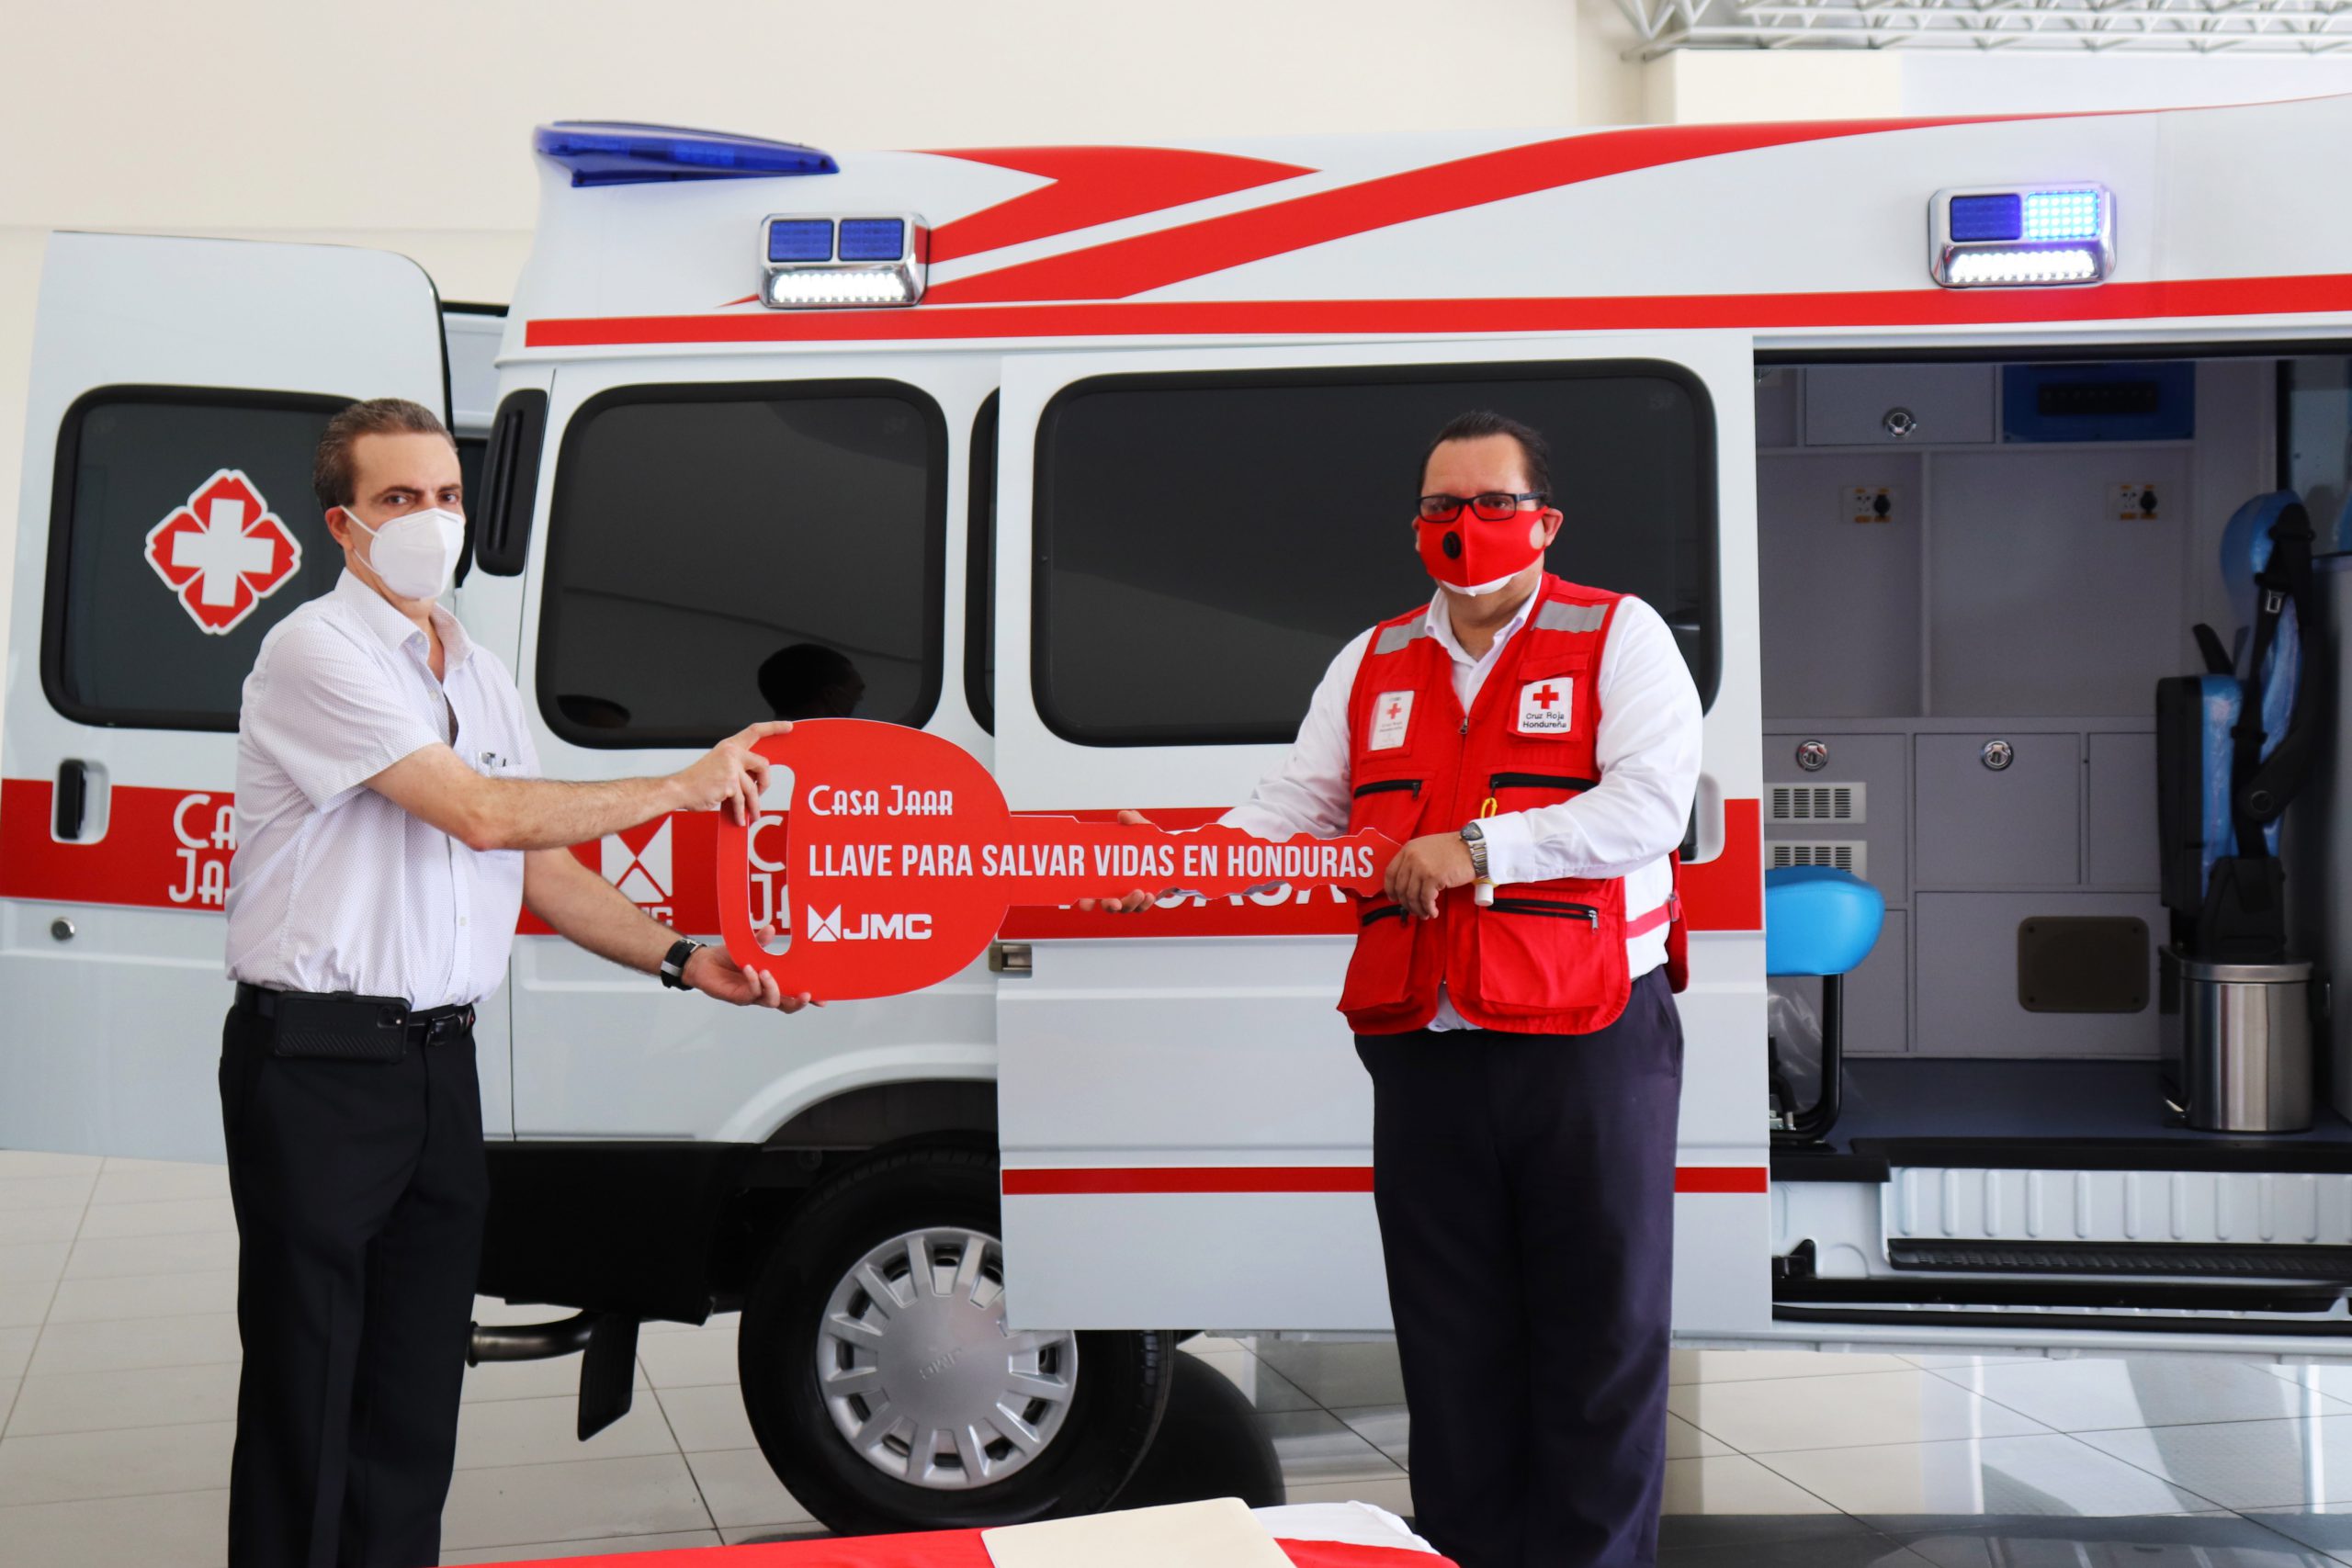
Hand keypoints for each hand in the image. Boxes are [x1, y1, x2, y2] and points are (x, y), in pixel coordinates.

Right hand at [672, 721, 792, 825]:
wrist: (679, 789)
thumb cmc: (697, 781)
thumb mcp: (719, 766)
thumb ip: (737, 768)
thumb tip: (755, 783)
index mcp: (730, 746)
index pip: (755, 731)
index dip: (774, 728)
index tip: (788, 727)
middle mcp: (732, 753)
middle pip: (764, 764)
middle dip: (765, 783)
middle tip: (760, 794)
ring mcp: (731, 767)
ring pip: (753, 788)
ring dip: (753, 804)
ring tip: (752, 814)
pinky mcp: (729, 783)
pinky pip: (742, 800)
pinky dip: (741, 812)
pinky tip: (739, 818)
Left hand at [685, 931, 818, 1012]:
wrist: (703, 963)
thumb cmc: (727, 957)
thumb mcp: (748, 946)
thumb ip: (761, 941)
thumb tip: (772, 928)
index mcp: (773, 982)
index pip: (794, 993)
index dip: (810, 998)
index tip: (824, 999)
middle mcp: (764, 993)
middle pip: (786, 1006)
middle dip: (798, 1002)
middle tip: (806, 994)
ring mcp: (751, 997)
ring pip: (770, 1001)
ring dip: (773, 987)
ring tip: (767, 972)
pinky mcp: (737, 997)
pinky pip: (750, 993)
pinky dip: (753, 981)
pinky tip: (751, 969)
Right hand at [1077, 810, 1157, 912]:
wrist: (1168, 854)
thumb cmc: (1146, 843)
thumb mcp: (1141, 830)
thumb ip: (1133, 821)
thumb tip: (1124, 815)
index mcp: (1106, 875)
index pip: (1091, 892)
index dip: (1085, 900)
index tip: (1084, 902)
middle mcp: (1115, 890)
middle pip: (1107, 905)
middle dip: (1108, 905)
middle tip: (1112, 902)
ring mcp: (1130, 896)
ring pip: (1126, 907)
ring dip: (1130, 903)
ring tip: (1139, 892)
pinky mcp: (1145, 899)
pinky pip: (1142, 906)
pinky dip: (1145, 903)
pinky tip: (1149, 894)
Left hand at [1385, 831, 1476, 918]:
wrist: (1472, 848)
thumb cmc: (1453, 849)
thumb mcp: (1427, 848)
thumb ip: (1414, 860)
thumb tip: (1406, 883)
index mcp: (1408, 849)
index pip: (1390, 873)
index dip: (1390, 889)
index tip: (1394, 898)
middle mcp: (1411, 858)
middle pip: (1401, 887)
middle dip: (1406, 903)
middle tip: (1414, 910)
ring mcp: (1422, 867)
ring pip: (1412, 896)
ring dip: (1418, 909)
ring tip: (1425, 914)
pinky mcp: (1433, 877)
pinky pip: (1425, 899)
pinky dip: (1428, 908)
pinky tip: (1433, 912)